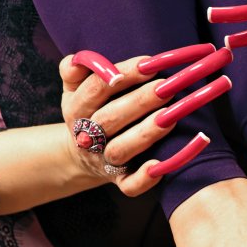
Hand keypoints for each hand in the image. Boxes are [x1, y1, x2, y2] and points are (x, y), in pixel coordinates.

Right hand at [60, 53, 173, 196]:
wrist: (83, 154)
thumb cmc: (90, 111)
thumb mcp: (74, 89)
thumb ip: (75, 70)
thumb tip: (77, 60)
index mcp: (75, 109)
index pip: (97, 88)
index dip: (123, 74)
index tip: (149, 63)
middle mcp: (87, 137)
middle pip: (110, 118)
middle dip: (140, 101)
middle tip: (167, 86)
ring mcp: (103, 161)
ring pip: (121, 149)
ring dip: (146, 133)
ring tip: (172, 116)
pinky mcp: (120, 181)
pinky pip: (130, 185)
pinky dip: (144, 179)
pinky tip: (159, 164)